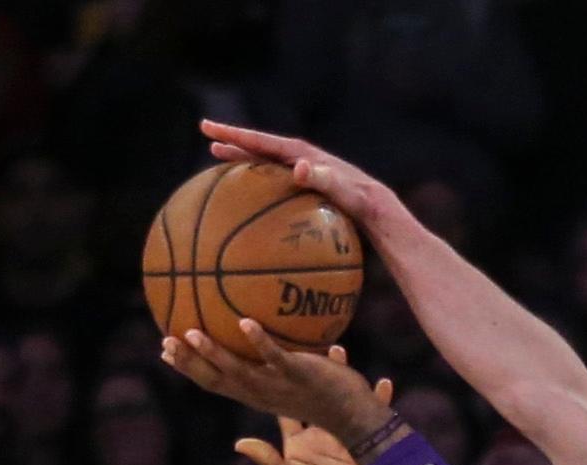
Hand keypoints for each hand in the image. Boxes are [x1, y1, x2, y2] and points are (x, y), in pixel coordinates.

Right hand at [197, 124, 409, 238]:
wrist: (382, 212)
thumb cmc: (365, 205)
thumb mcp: (348, 194)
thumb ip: (325, 180)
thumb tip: (299, 168)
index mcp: (305, 157)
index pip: (264, 142)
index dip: (237, 136)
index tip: (211, 131)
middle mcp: (302, 159)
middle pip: (261, 146)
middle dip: (234, 139)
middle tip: (204, 132)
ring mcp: (304, 173)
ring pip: (265, 161)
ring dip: (243, 157)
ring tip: (216, 156)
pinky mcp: (306, 187)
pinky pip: (275, 182)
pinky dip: (258, 183)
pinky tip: (246, 196)